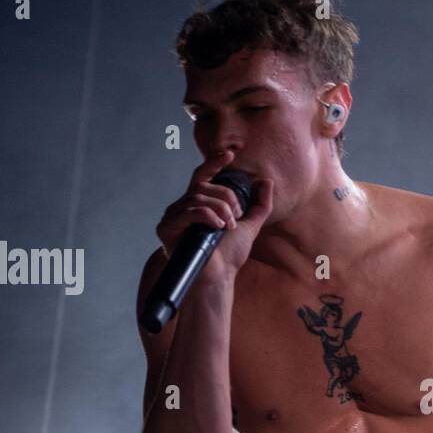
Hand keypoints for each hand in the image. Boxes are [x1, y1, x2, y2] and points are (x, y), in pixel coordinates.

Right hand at [155, 150, 273, 276]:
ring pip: (197, 197)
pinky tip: (218, 227)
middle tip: (236, 216)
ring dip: (220, 208)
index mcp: (198, 204)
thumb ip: (259, 205)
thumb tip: (266, 181)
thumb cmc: (230, 255)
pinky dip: (207, 215)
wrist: (219, 277)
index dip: (213, 162)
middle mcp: (182, 208)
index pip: (203, 176)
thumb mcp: (249, 226)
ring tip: (228, 225)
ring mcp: (172, 218)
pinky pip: (188, 211)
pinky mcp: (166, 229)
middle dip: (226, 197)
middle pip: (203, 186)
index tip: (230, 154)